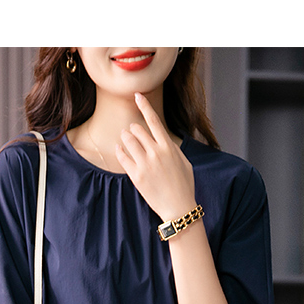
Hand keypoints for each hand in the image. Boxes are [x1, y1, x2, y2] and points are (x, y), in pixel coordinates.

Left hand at [115, 92, 196, 223]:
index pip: (154, 120)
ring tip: (125, 138)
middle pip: (137, 129)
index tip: (137, 95)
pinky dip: (119, 150)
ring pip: (128, 141)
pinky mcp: (136, 176)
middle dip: (133, 129)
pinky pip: (122, 157)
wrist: (178, 208)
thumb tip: (164, 140)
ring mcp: (145, 164)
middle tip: (131, 132)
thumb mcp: (184, 162)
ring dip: (125, 137)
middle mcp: (156, 152)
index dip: (144, 105)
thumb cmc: (184, 185)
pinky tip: (120, 149)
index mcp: (168, 147)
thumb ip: (172, 149)